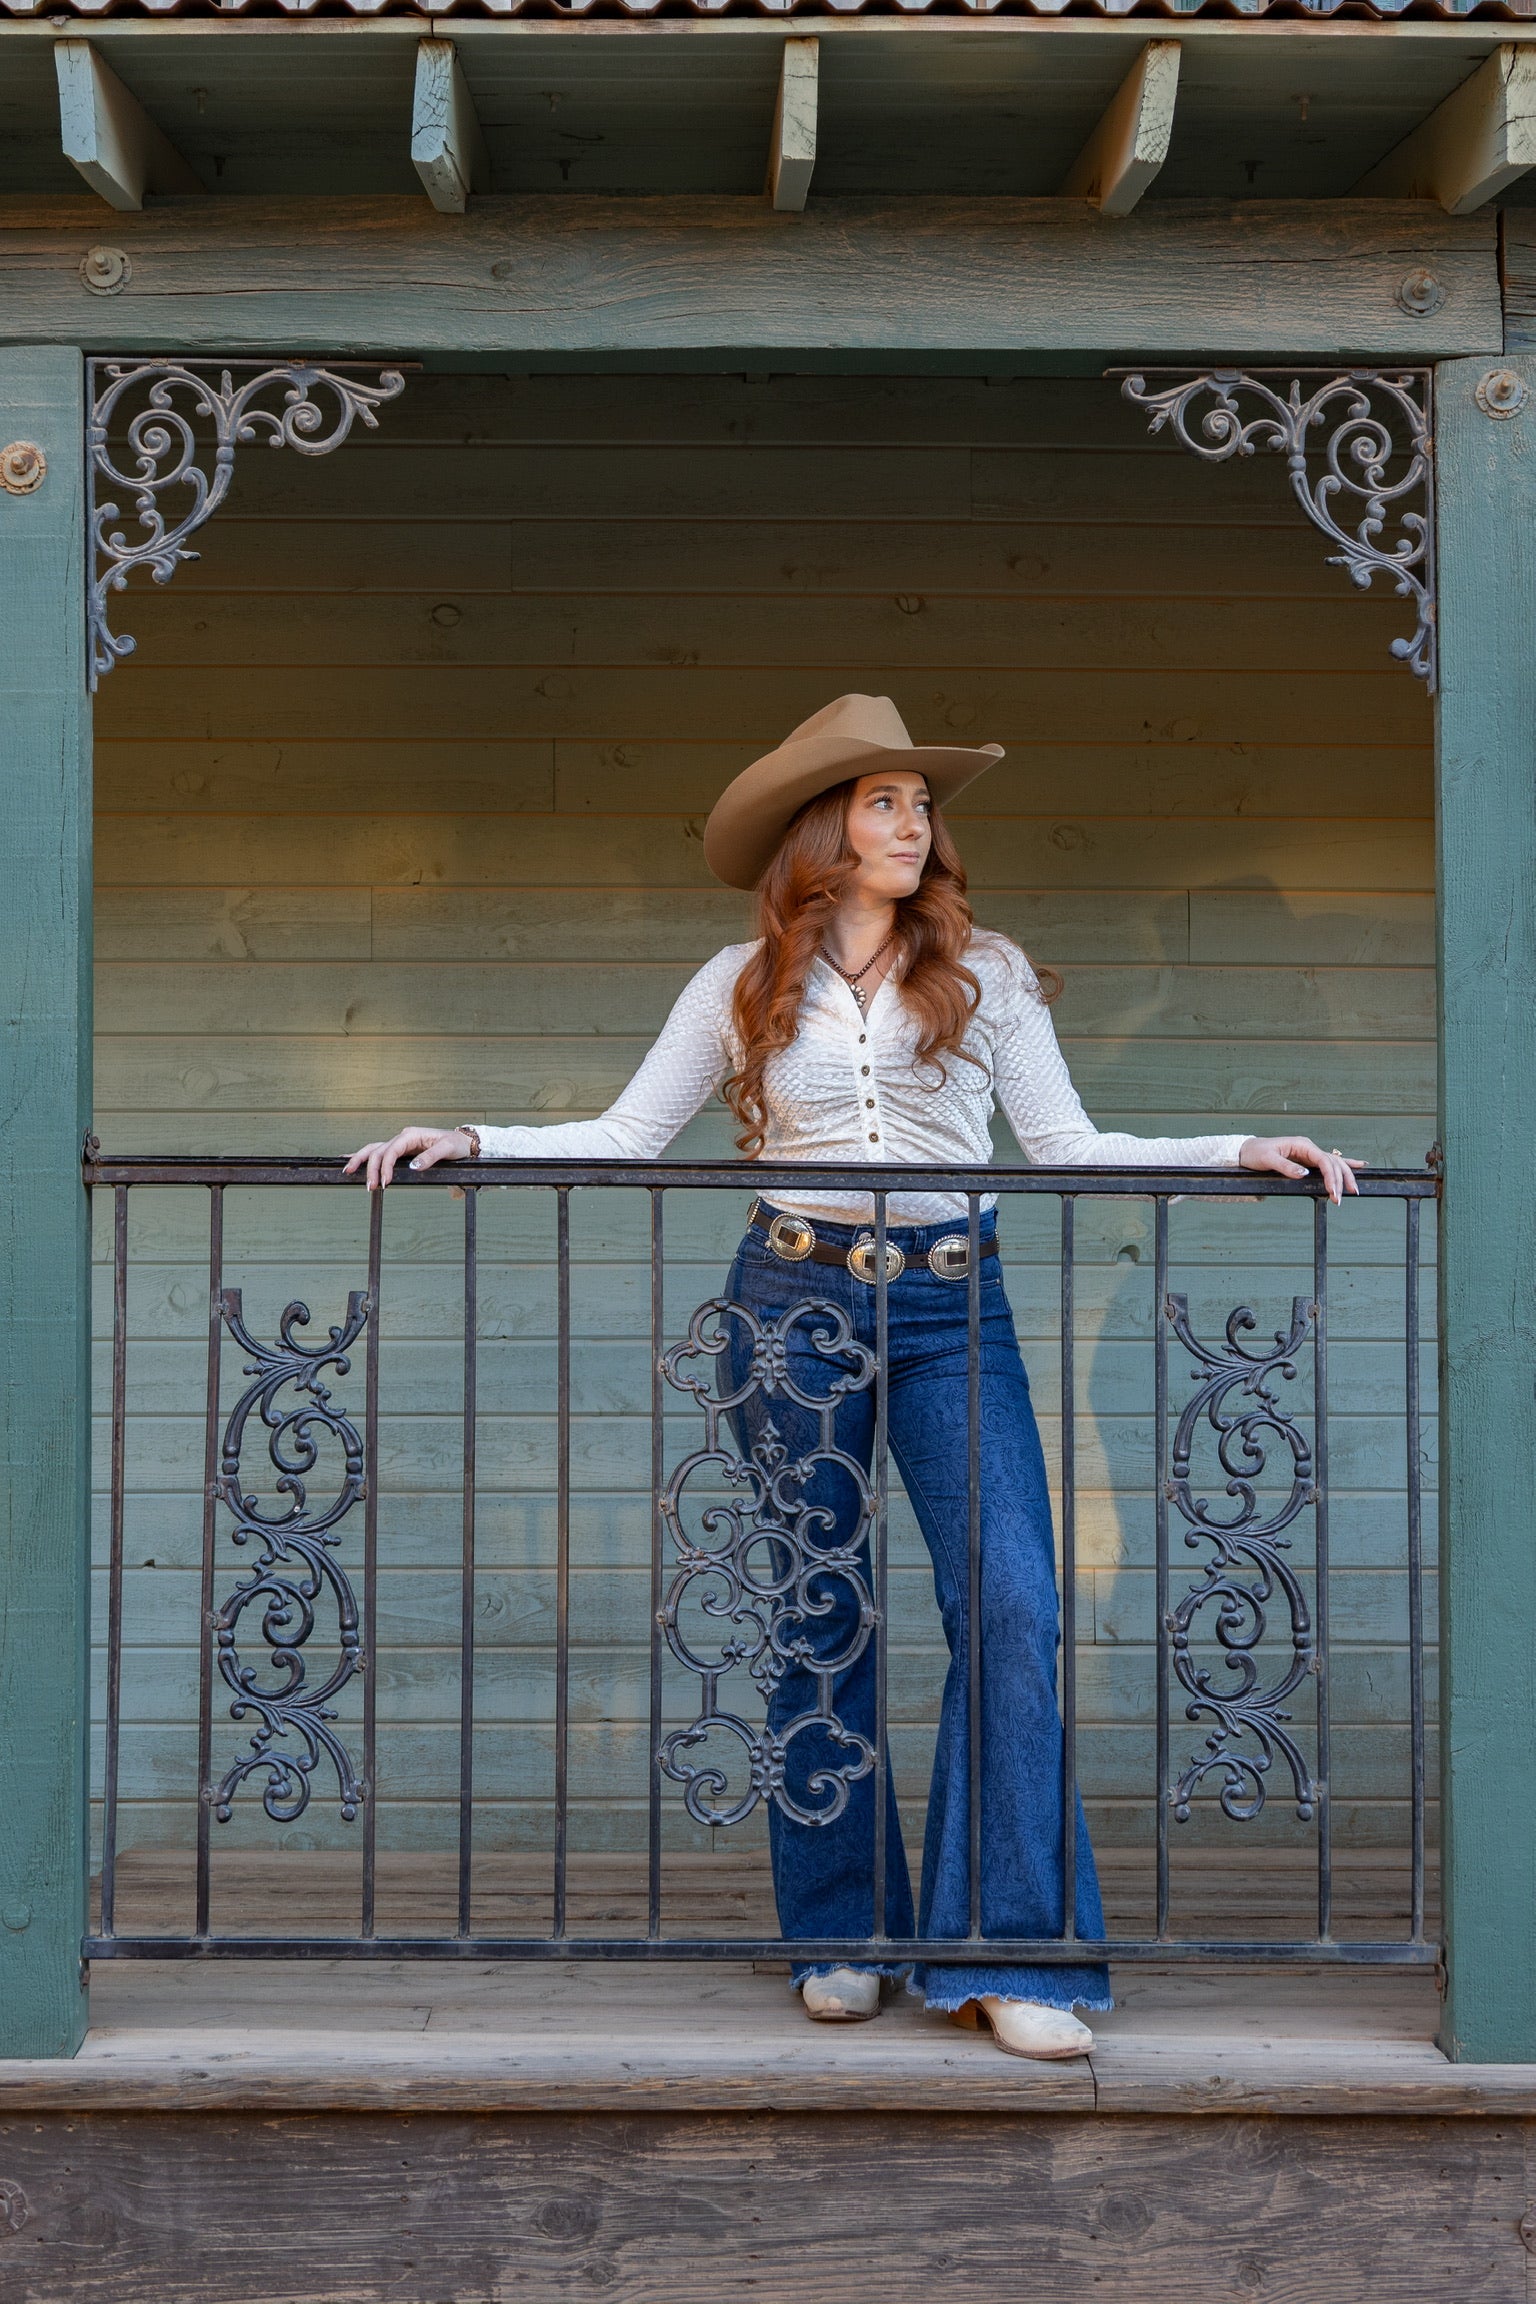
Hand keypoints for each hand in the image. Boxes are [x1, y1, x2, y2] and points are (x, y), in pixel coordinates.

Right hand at [343, 1126, 474, 1191]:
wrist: (462, 1142)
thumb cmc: (455, 1144)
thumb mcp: (447, 1149)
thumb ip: (430, 1157)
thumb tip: (413, 1167)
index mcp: (411, 1135)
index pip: (391, 1150)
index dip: (385, 1167)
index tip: (385, 1182)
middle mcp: (402, 1137)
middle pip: (377, 1150)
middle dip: (370, 1168)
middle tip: (369, 1186)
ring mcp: (400, 1143)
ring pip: (374, 1150)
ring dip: (361, 1161)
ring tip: (348, 1172)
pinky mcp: (400, 1151)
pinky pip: (379, 1152)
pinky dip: (365, 1156)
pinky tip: (352, 1160)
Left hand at [1238, 1136, 1363, 1205]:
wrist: (1247, 1150)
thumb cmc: (1256, 1153)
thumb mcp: (1268, 1159)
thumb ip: (1286, 1167)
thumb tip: (1303, 1174)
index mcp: (1302, 1145)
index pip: (1323, 1160)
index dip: (1331, 1176)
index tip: (1333, 1192)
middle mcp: (1308, 1147)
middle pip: (1333, 1162)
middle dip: (1341, 1180)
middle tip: (1341, 1198)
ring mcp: (1309, 1153)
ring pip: (1334, 1163)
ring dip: (1344, 1176)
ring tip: (1353, 1190)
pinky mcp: (1307, 1160)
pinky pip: (1328, 1163)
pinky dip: (1344, 1164)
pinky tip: (1358, 1165)